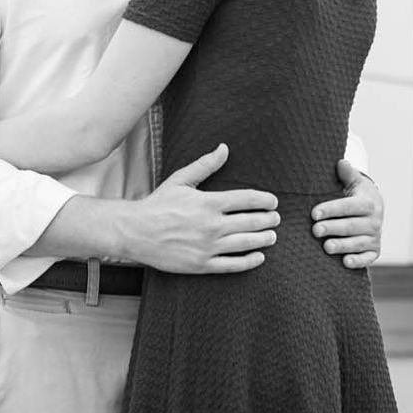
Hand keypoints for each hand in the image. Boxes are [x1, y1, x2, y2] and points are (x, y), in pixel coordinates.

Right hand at [121, 143, 279, 274]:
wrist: (135, 232)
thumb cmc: (158, 204)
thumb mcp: (181, 180)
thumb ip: (206, 165)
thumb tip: (224, 148)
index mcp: (208, 202)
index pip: (246, 199)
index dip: (264, 200)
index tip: (273, 201)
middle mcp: (211, 225)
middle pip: (250, 222)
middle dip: (268, 220)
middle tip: (276, 218)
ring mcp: (207, 247)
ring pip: (245, 244)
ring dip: (263, 239)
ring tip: (272, 236)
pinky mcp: (202, 264)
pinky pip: (232, 265)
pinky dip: (249, 261)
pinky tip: (259, 257)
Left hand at [311, 159, 382, 268]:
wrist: (376, 211)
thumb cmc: (358, 195)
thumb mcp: (355, 182)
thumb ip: (347, 174)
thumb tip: (340, 162)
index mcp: (368, 203)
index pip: (348, 206)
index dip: (331, 209)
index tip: (314, 213)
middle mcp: (374, 221)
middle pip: (351, 226)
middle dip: (333, 228)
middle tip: (315, 230)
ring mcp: (375, 238)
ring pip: (357, 243)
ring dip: (342, 245)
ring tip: (326, 247)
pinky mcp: (375, 252)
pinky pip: (367, 258)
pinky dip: (358, 261)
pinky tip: (345, 262)